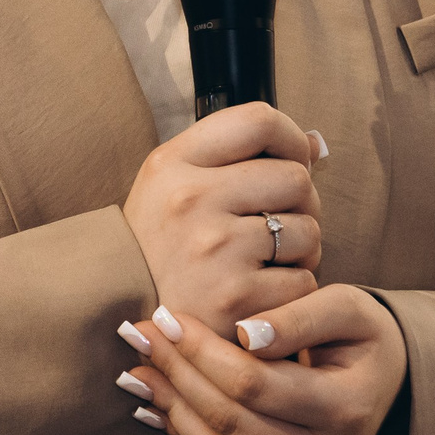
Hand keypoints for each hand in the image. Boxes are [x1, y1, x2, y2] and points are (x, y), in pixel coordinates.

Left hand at [117, 285, 407, 434]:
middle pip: (231, 419)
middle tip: (140, 334)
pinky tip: (160, 405)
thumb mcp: (347, 308)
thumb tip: (246, 333)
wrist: (390, 386)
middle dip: (177, 374)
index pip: (255, 383)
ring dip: (171, 409)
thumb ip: (299, 315)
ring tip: (138, 369)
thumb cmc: (362, 338)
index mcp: (346, 408)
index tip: (166, 316)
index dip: (202, 351)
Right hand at [121, 102, 323, 337]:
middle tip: (274, 224)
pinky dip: (291, 289)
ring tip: (266, 260)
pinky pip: (303, 281)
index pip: (259, 121)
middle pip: (296, 178)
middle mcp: (191, 200)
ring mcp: (215, 250)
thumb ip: (237, 156)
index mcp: (172, 164)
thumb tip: (313, 144)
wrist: (120, 314)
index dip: (290, 138)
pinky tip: (261, 292)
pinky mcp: (236, 299)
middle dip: (299, 203)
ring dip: (300, 249)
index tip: (291, 160)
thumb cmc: (159, 243)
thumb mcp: (173, 183)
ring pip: (308, 231)